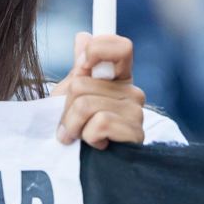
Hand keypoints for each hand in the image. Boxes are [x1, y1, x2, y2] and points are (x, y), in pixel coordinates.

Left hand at [52, 32, 145, 148]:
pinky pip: (99, 123)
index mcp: (119, 78)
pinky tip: (96, 144)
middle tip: (72, 123)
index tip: (82, 65)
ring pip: (85, 105)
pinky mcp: (135, 133)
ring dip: (73, 126)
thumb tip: (83, 36)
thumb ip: (80, 70)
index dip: (98, 50)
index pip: (122, 47)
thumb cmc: (83, 129)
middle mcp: (133, 92)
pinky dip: (88, 137)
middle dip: (67, 107)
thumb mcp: (74, 96)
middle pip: (82, 83)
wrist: (90, 167)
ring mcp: (136, 112)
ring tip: (81, 136)